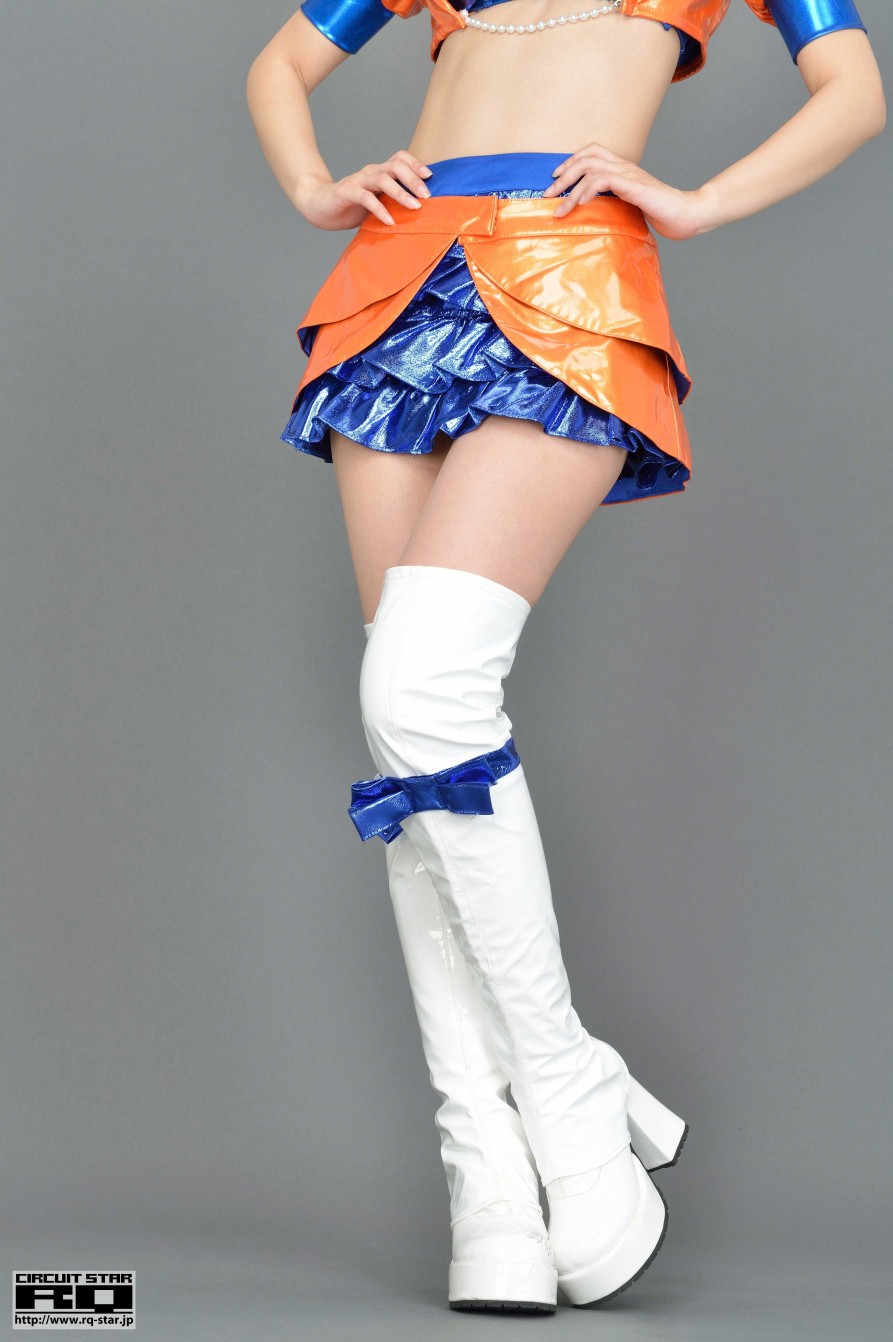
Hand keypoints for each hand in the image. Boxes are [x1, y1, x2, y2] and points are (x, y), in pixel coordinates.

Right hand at [297, 151, 432, 230]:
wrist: (319, 206)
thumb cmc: (351, 206)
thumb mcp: (376, 203)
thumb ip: (393, 202)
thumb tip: (420, 212)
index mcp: (378, 172)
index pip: (399, 159)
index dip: (416, 164)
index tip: (431, 177)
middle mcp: (370, 172)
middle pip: (395, 166)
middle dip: (413, 179)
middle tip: (427, 196)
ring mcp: (357, 181)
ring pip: (382, 179)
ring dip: (401, 193)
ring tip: (415, 207)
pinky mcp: (346, 192)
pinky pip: (365, 197)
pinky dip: (380, 209)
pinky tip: (390, 221)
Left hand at [542, 142, 708, 240]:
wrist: (685, 215)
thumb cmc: (660, 213)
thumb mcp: (629, 206)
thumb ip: (612, 202)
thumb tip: (590, 212)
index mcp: (623, 168)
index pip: (592, 151)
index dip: (571, 160)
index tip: (555, 178)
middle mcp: (624, 166)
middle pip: (587, 156)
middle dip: (563, 175)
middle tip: (547, 194)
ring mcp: (630, 174)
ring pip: (591, 168)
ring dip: (570, 188)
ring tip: (559, 208)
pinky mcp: (634, 186)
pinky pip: (604, 180)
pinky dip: (587, 191)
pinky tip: (581, 204)